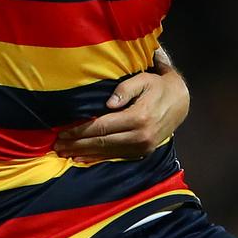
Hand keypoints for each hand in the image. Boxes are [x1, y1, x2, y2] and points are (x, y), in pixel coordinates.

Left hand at [54, 60, 190, 163]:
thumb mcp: (144, 79)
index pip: (102, 126)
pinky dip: (97, 158)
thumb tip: (107, 104)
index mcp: (138, 117)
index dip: (80, 130)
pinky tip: (83, 158)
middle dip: (77, 144)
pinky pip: (115, 156)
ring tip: (64, 153)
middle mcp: (140, 136)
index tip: (62, 132)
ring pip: (107, 152)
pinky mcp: (142, 152)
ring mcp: (142, 147)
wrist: (181, 102)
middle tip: (56, 146)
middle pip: (101, 142)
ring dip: (84, 153)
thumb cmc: (158, 86)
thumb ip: (125, 89)